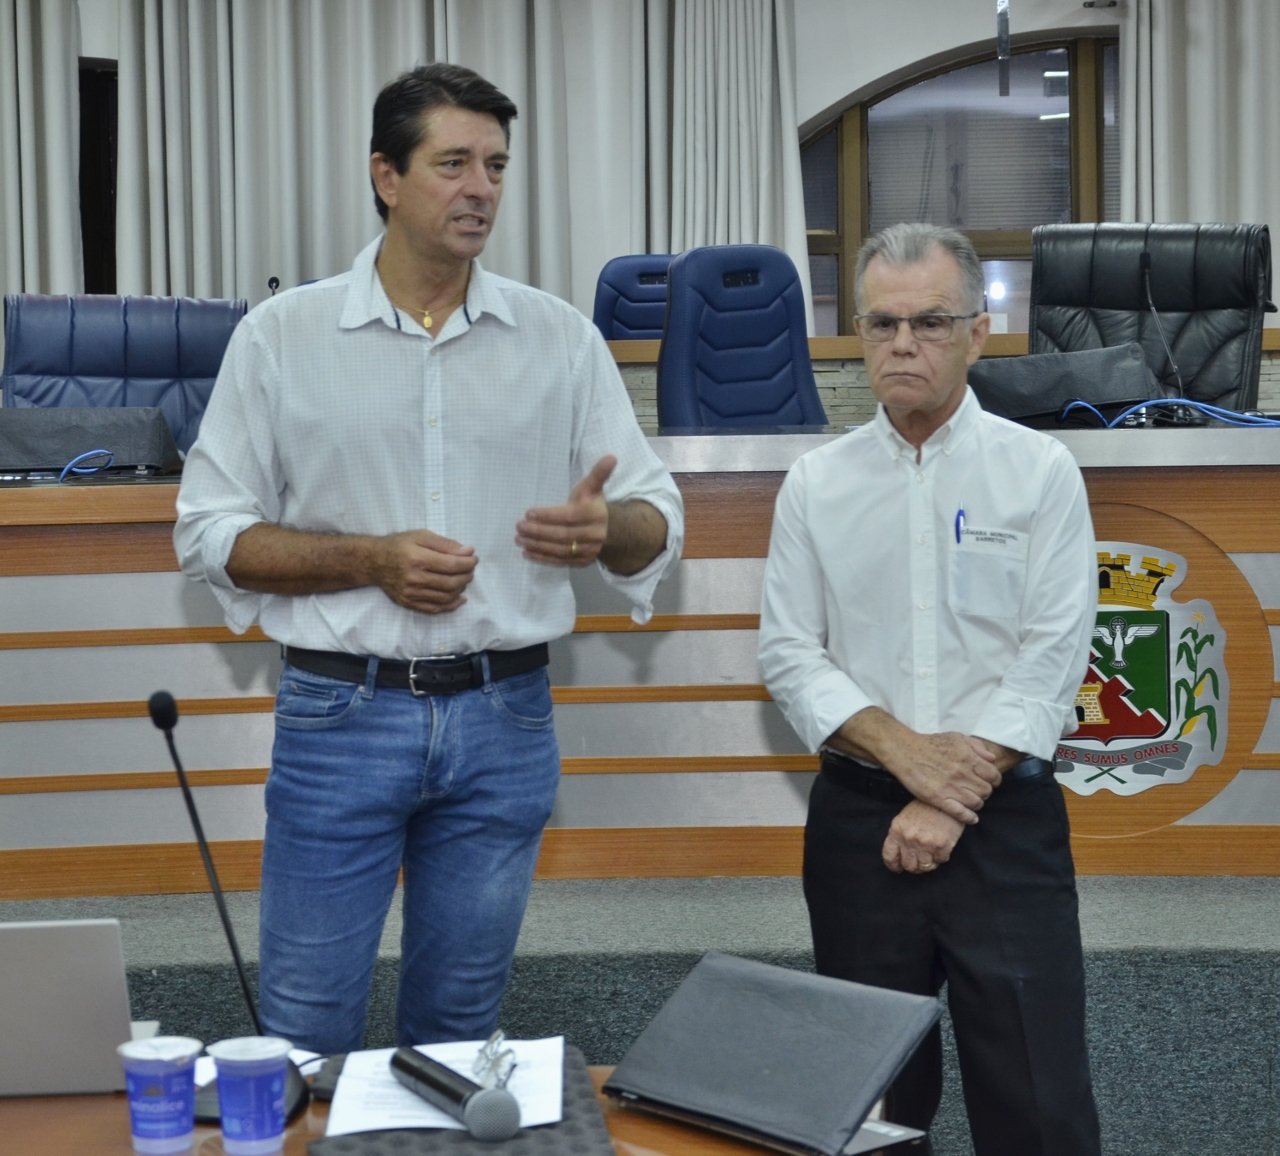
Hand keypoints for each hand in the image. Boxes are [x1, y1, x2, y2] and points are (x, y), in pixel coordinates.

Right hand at [372, 530, 476, 613]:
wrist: (373, 562)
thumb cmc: (399, 545)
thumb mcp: (421, 536)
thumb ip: (446, 544)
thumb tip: (468, 552)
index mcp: (418, 558)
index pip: (452, 564)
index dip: (468, 563)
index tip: (474, 559)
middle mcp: (414, 578)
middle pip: (451, 582)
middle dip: (467, 576)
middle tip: (471, 569)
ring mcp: (411, 593)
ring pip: (445, 597)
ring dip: (461, 589)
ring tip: (464, 580)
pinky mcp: (408, 603)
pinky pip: (434, 609)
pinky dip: (451, 605)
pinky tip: (459, 598)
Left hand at [515, 455, 615, 566]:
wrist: (610, 530)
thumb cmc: (593, 504)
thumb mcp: (594, 488)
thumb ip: (598, 473)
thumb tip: (611, 457)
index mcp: (595, 514)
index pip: (569, 516)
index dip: (548, 515)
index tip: (528, 512)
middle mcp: (594, 535)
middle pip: (562, 535)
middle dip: (538, 531)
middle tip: (519, 527)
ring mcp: (588, 550)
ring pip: (560, 549)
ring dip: (537, 545)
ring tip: (519, 539)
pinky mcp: (582, 562)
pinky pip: (560, 561)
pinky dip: (542, 558)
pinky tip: (527, 553)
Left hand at [882, 801, 964, 874]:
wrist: (945, 800)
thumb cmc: (924, 808)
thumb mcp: (904, 818)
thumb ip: (899, 836)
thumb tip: (898, 855)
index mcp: (897, 831)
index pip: (889, 857)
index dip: (894, 865)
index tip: (899, 868)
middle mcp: (909, 839)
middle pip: (909, 866)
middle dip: (914, 866)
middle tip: (919, 861)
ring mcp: (926, 843)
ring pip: (925, 867)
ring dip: (929, 863)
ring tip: (931, 854)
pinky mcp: (942, 846)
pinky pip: (940, 861)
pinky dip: (941, 856)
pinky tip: (941, 846)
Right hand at [885, 731, 1002, 825]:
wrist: (905, 751)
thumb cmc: (930, 743)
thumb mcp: (956, 738)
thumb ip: (977, 746)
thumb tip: (992, 760)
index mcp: (968, 758)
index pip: (993, 776)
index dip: (994, 780)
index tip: (990, 781)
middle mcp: (962, 774)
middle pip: (986, 791)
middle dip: (985, 791)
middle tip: (978, 790)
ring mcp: (950, 788)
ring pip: (976, 803)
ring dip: (977, 803)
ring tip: (971, 800)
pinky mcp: (938, 799)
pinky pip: (960, 813)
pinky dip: (969, 817)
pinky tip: (972, 818)